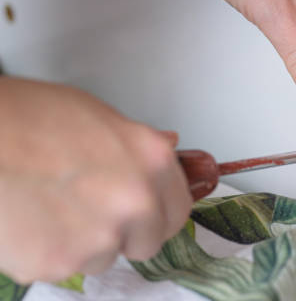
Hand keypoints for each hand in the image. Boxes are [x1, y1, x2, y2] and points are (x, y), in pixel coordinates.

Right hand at [0, 77, 191, 282]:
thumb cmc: (30, 116)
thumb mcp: (100, 117)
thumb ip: (139, 146)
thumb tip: (167, 147)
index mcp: (153, 162)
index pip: (178, 210)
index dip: (158, 213)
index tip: (144, 213)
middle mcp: (136, 203)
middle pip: (147, 243)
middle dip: (125, 234)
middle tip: (91, 212)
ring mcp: (99, 237)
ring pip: (102, 258)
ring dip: (84, 244)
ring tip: (51, 208)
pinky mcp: (57, 263)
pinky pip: (60, 267)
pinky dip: (46, 253)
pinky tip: (29, 220)